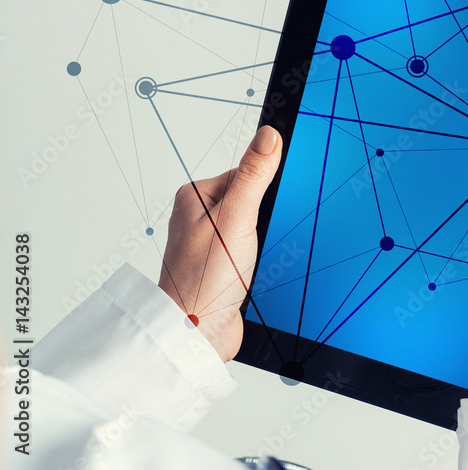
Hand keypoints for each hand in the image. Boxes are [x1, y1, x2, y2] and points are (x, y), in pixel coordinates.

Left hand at [158, 125, 281, 361]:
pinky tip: (257, 272)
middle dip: (266, 220)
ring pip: (255, 229)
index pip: (244, 174)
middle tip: (259, 238)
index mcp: (196, 198)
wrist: (197, 335)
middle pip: (253, 201)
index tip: (268, 207)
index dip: (263, 191)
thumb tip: (268, 135)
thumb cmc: (203, 280)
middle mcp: (200, 219)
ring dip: (265, 243)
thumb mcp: (236, 217)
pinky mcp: (223, 268)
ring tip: (254, 260)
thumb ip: (254, 175)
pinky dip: (262, 260)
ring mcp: (211, 245)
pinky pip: (253, 252)